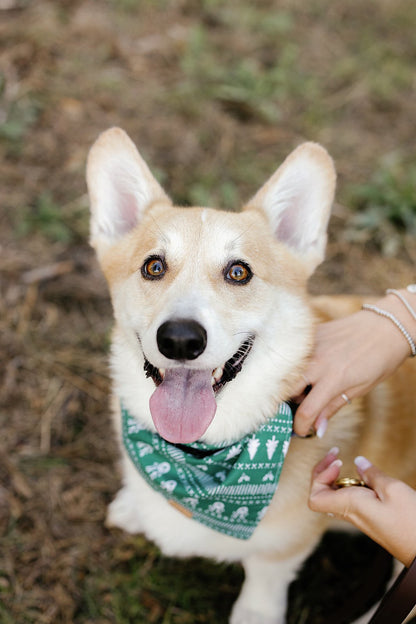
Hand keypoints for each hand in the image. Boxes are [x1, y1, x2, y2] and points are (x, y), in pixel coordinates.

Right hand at [293, 291, 415, 436]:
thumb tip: (318, 427)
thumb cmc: (380, 359)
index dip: (301, 426)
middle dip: (292, 403)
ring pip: (288, 372)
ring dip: (294, 384)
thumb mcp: (361, 388)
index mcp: (333, 380)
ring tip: (311, 384)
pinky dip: (300, 365)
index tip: (302, 430)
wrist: (386, 326)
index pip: (306, 411)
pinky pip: (296, 354)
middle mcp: (317, 363)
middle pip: (288, 391)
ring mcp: (312, 346)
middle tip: (306, 404)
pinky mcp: (312, 334)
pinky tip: (314, 365)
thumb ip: (334, 406)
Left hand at [309, 449, 415, 566]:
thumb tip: (358, 462)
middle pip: (321, 494)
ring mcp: (359, 517)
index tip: (338, 463)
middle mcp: (350, 513)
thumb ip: (373, 474)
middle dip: (324, 471)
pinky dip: (352, 485)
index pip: (315, 497)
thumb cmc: (411, 525)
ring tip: (349, 463)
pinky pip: (350, 500)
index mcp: (350, 506)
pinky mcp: (369, 518)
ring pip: (335, 496)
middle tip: (336, 455)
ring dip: (337, 477)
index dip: (318, 477)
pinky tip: (365, 478)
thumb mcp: (393, 490)